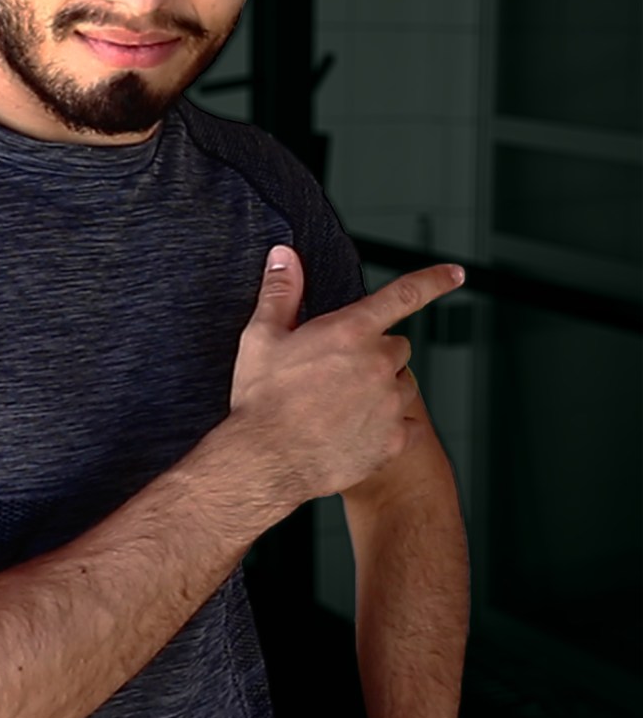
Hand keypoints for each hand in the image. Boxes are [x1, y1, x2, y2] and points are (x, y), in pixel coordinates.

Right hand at [229, 246, 463, 511]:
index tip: (455, 273)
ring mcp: (390, 403)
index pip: (404, 295)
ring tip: (342, 403)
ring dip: (383, 388)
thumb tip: (284, 258)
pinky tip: (356, 429)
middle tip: (337, 370)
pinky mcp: (393, 440)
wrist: (265, 459)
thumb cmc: (262, 398)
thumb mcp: (262, 336)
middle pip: (398, 346)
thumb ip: (281, 291)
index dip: (434, 280)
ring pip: (403, 384)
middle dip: (374, 352)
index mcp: (351, 331)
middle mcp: (378, 364)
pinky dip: (389, 425)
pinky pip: (407, 424)